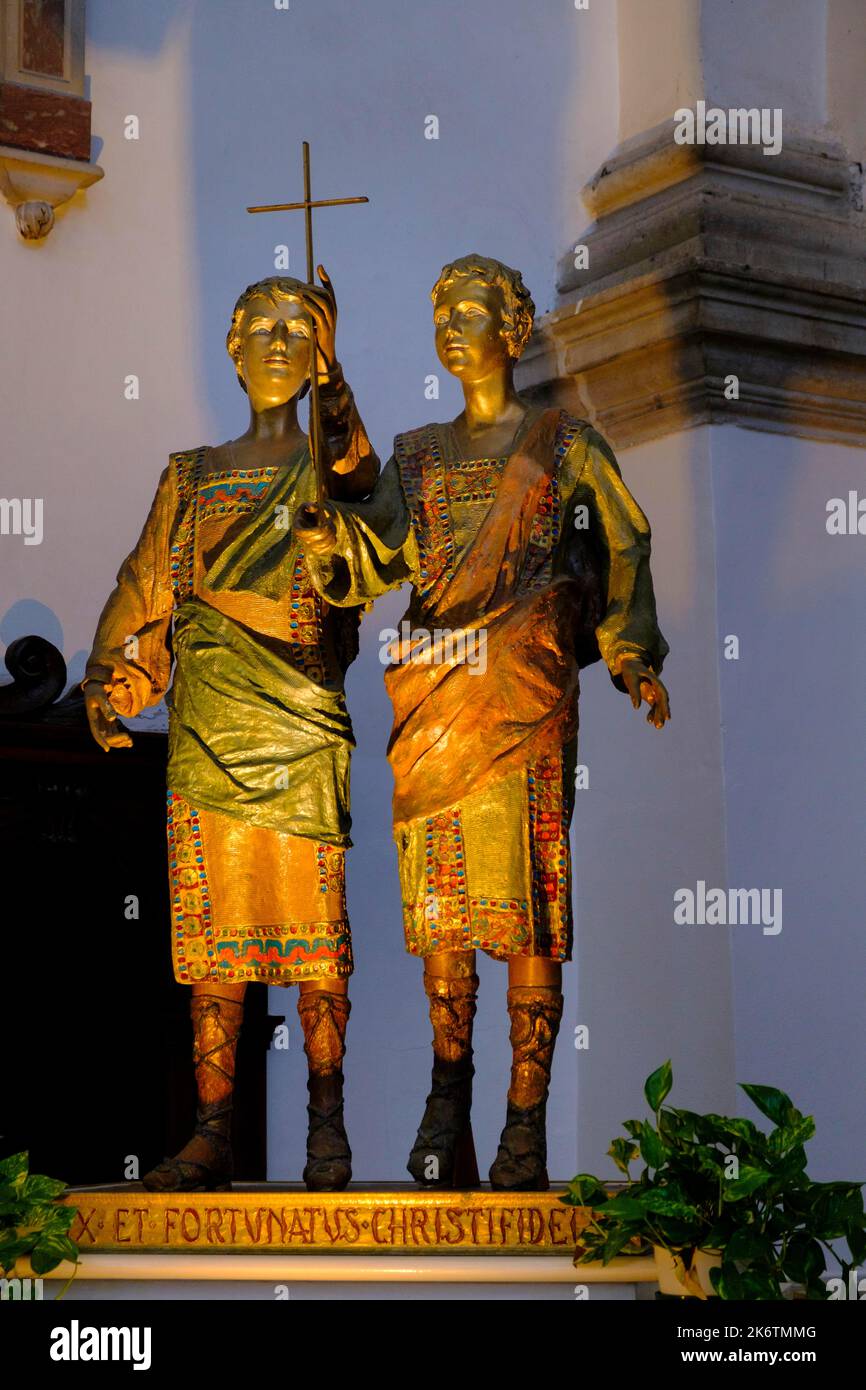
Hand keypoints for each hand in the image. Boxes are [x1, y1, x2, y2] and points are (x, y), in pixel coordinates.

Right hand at [84, 678, 133, 750]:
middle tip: (128, 738)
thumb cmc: (96, 690)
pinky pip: (115, 734)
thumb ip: (106, 706)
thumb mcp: (100, 696)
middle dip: (116, 741)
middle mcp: (98, 725)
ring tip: (130, 742)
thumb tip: (113, 718)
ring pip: (111, 738)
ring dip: (120, 742)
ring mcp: (104, 724)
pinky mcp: (109, 722)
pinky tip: (130, 742)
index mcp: (93, 720)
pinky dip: (121, 738)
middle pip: (106, 738)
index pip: (96, 734)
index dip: (101, 741)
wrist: (96, 687)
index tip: (107, 749)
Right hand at [293, 502, 336, 557]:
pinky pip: (326, 550)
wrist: (315, 520)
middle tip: (331, 522)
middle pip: (314, 540)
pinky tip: (333, 535)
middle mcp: (302, 539)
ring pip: (322, 545)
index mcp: (298, 527)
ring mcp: (310, 546)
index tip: (325, 524)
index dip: (315, 531)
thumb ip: (309, 504)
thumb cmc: (310, 512)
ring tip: (332, 527)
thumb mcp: (307, 505)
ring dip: (331, 535)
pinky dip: (332, 542)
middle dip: (326, 531)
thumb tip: (313, 508)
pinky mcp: (318, 550)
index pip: (303, 534)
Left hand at [302, 264, 337, 381]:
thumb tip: (301, 301)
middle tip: (303, 282)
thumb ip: (310, 313)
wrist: (324, 360)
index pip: (330, 292)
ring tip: (300, 290)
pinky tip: (303, 301)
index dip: (326, 279)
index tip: (319, 266)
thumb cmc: (317, 343)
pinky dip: (311, 306)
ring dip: (312, 295)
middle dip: (316, 286)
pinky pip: (319, 314)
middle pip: (327, 295)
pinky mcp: (325, 330)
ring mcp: (330, 323)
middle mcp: (333, 316)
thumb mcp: (313, 324)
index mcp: (331, 313)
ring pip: (324, 303)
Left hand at [619, 656, 670, 728]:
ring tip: (658, 727)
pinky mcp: (650, 696)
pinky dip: (652, 713)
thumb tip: (636, 707)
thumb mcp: (631, 680)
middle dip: (662, 713)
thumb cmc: (631, 671)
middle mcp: (657, 687)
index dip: (665, 705)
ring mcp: (654, 692)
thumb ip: (634, 692)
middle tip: (660, 725)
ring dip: (658, 715)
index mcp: (655, 681)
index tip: (667, 716)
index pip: (662, 694)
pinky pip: (653, 706)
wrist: (631, 665)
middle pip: (662, 702)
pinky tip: (650, 721)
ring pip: (658, 705)